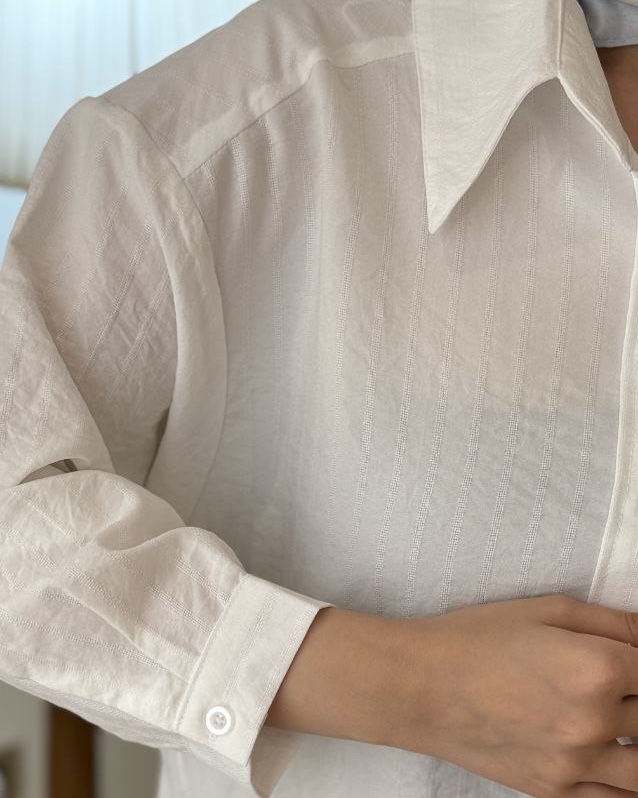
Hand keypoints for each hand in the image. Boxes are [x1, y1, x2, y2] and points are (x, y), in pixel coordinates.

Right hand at [391, 595, 637, 797]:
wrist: (421, 685)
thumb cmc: (476, 639)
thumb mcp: (545, 610)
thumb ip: (612, 622)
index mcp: (597, 667)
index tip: (629, 662)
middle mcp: (594, 720)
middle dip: (637, 695)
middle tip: (616, 685)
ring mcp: (576, 763)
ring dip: (636, 738)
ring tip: (617, 720)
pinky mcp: (555, 790)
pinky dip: (624, 780)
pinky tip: (612, 757)